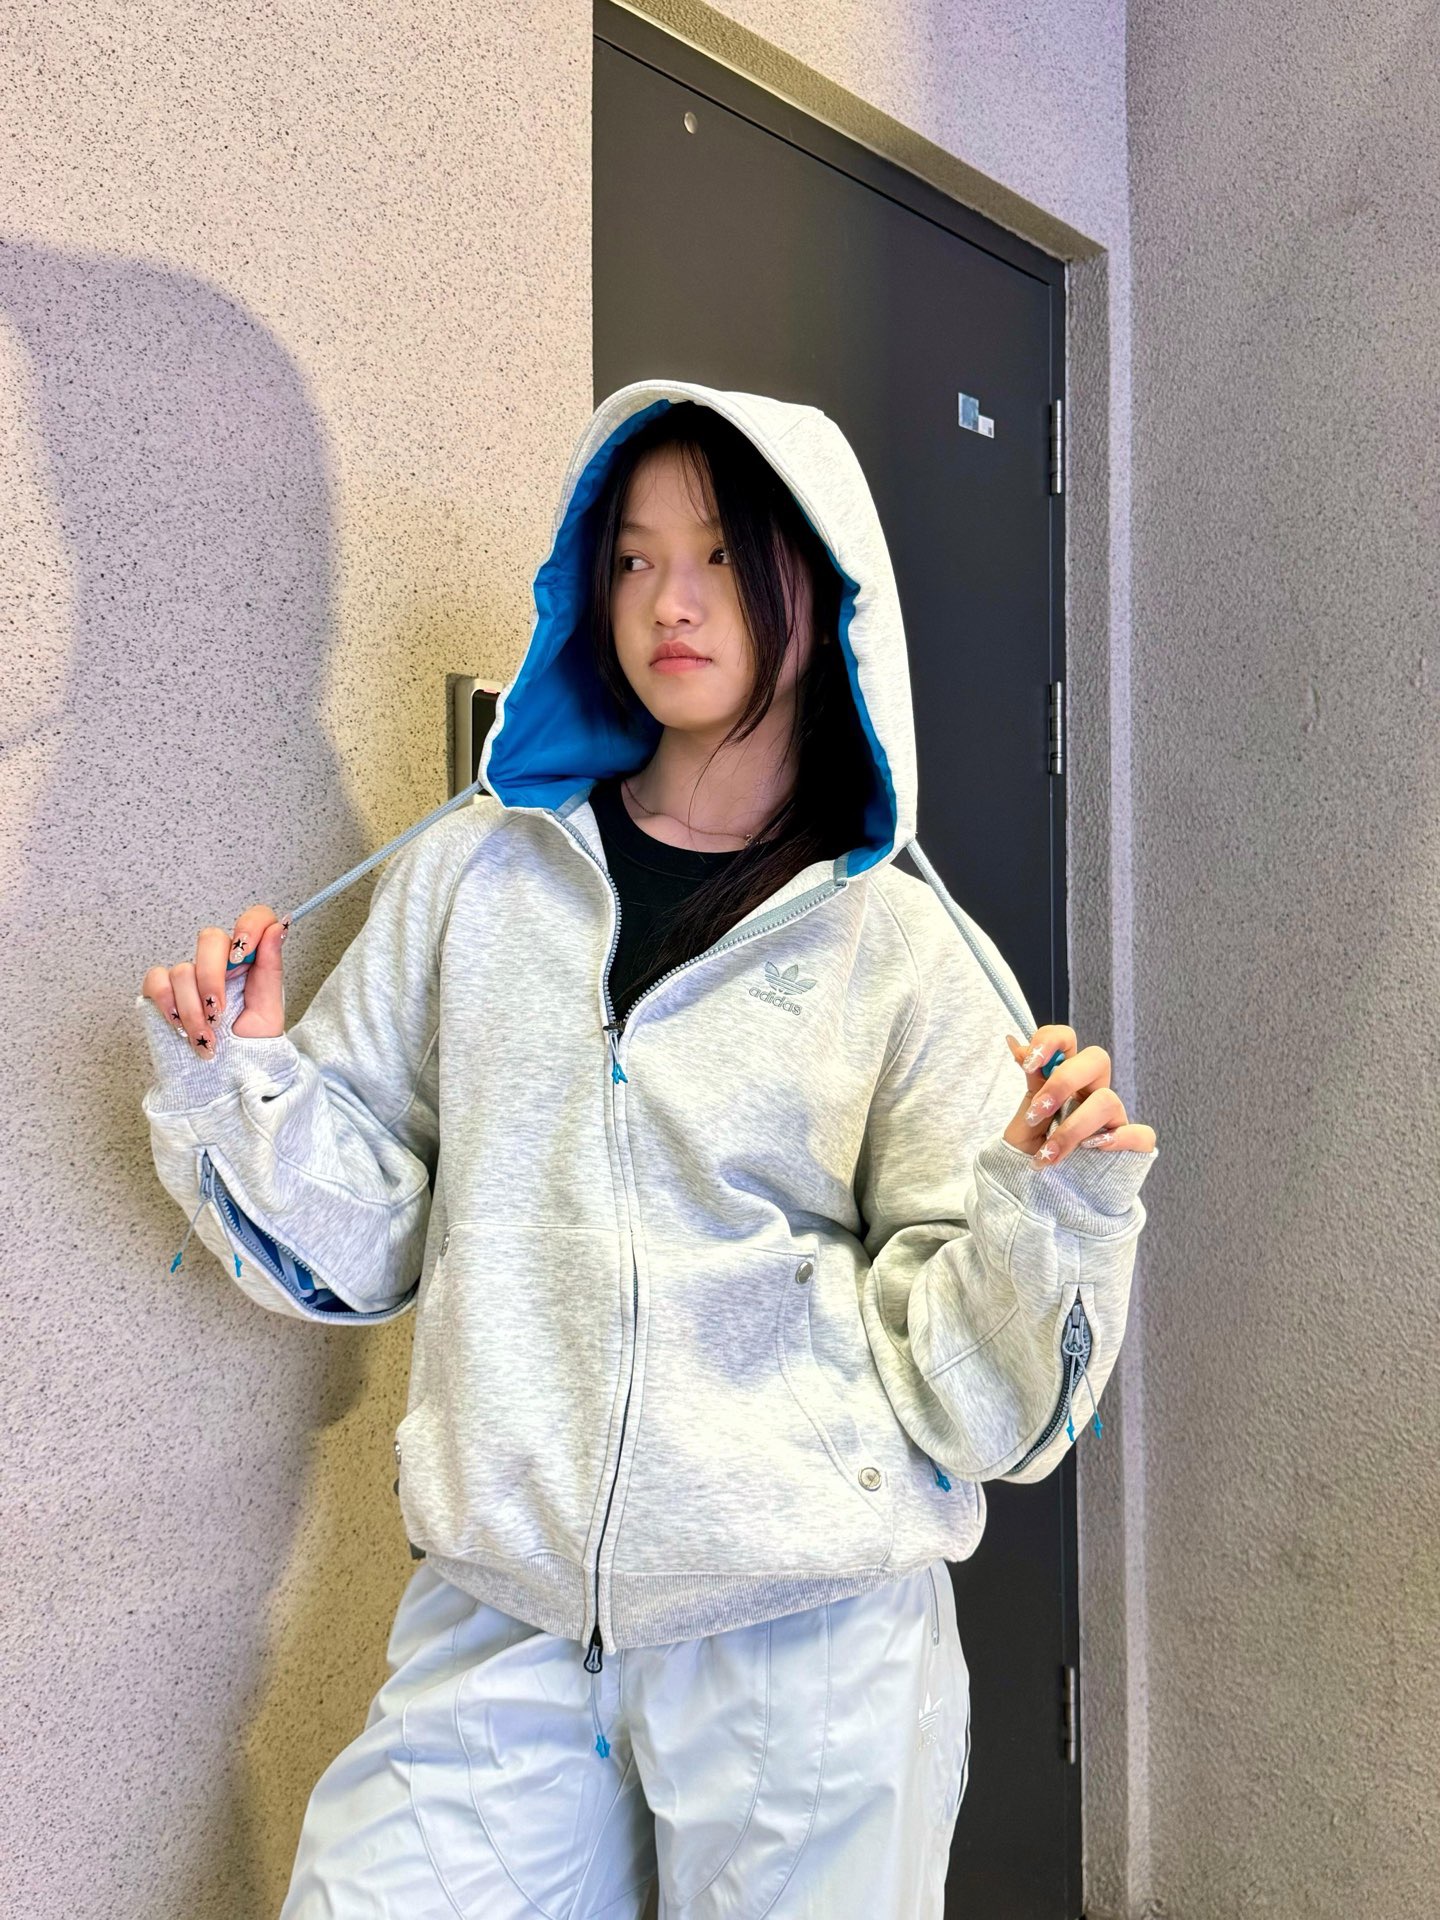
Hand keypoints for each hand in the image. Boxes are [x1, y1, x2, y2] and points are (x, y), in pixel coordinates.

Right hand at [138, 904, 289, 1055]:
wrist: (225, 1082)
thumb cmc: (250, 1048)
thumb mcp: (269, 1012)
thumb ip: (271, 969)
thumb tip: (277, 927)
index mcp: (250, 962)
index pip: (254, 919)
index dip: (249, 925)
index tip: (244, 953)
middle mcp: (219, 963)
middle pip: (209, 938)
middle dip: (212, 977)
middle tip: (220, 1012)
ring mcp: (189, 977)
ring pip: (182, 969)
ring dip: (194, 1010)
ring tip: (207, 1039)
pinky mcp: (163, 993)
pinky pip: (156, 981)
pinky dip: (168, 1005)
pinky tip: (180, 1028)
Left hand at [1001, 1026, 1156, 1169]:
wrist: (1039, 1198)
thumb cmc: (1033, 1155)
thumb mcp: (1023, 1123)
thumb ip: (1030, 1088)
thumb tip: (1016, 1043)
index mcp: (1065, 1081)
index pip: (1067, 1040)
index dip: (1050, 1041)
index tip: (1028, 1064)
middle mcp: (1092, 1094)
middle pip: (1097, 1059)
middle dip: (1064, 1081)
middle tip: (1038, 1111)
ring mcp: (1113, 1120)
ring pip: (1108, 1100)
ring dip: (1073, 1127)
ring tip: (1049, 1154)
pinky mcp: (1130, 1148)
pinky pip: (1141, 1134)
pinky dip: (1119, 1139)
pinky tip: (1093, 1151)